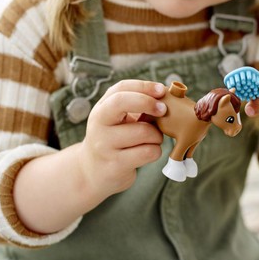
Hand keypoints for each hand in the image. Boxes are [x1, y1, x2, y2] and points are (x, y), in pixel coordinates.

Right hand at [78, 80, 166, 196]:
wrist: (93, 172)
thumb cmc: (114, 140)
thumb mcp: (117, 120)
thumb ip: (136, 107)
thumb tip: (165, 97)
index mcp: (101, 110)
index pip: (120, 88)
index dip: (143, 86)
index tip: (161, 90)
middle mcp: (98, 125)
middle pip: (122, 102)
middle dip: (148, 103)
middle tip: (163, 110)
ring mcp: (105, 146)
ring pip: (144, 131)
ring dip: (157, 134)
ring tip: (152, 139)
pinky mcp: (116, 165)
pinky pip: (148, 152)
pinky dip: (155, 151)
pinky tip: (148, 152)